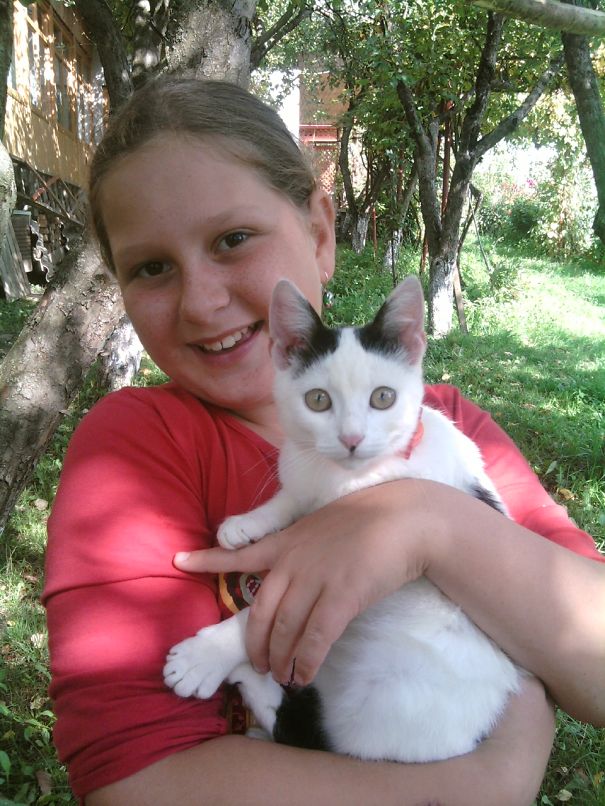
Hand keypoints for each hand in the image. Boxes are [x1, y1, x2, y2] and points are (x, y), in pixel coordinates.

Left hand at [174, 480, 437, 685]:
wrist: (404, 518)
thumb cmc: (368, 519)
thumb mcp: (322, 525)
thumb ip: (301, 549)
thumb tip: (292, 575)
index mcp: (287, 542)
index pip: (241, 553)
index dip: (209, 559)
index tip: (179, 561)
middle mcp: (294, 562)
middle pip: (261, 611)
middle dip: (255, 643)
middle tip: (258, 664)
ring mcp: (316, 580)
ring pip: (285, 630)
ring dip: (280, 659)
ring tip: (280, 677)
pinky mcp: (342, 598)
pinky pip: (316, 639)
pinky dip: (306, 662)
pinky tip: (303, 678)